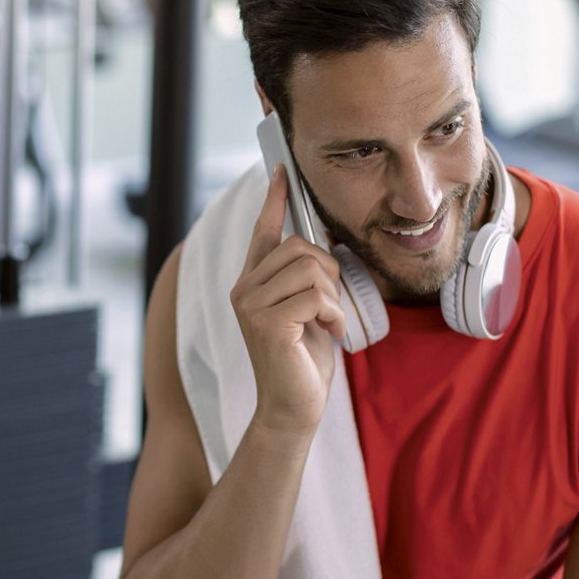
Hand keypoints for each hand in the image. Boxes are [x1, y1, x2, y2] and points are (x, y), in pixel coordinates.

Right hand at [230, 166, 345, 435]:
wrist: (294, 408)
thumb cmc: (304, 361)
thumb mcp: (309, 310)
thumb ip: (307, 279)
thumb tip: (323, 242)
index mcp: (253, 283)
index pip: (264, 231)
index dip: (275, 199)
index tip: (282, 170)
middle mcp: (244, 288)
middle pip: (301, 246)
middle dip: (329, 273)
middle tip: (330, 308)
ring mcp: (251, 305)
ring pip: (311, 268)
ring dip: (333, 296)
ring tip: (328, 322)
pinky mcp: (267, 323)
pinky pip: (316, 295)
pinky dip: (334, 314)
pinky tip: (330, 333)